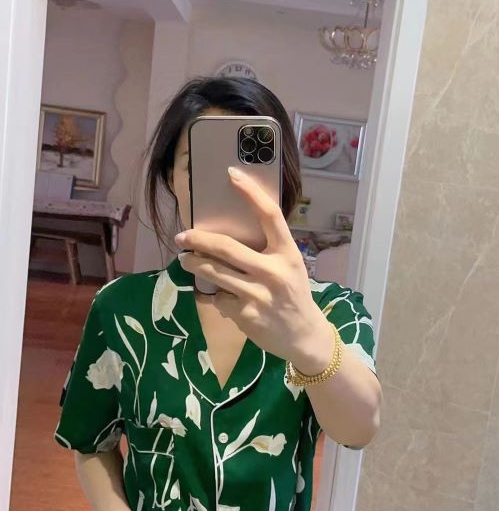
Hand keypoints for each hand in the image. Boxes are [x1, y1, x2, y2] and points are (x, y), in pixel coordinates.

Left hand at [175, 167, 333, 372]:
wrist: (304, 335)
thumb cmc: (293, 294)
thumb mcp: (289, 266)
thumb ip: (267, 250)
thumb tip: (227, 233)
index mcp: (288, 253)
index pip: (270, 215)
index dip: (250, 193)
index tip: (231, 174)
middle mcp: (274, 271)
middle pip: (226, 247)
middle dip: (198, 239)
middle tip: (182, 236)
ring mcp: (258, 294)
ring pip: (213, 272)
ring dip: (193, 263)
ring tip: (185, 259)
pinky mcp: (245, 314)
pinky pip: (219, 297)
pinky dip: (216, 295)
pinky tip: (222, 297)